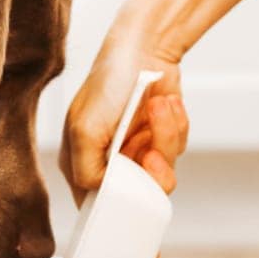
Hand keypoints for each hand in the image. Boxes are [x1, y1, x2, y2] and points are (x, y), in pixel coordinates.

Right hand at [59, 23, 188, 203]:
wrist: (144, 48)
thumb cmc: (108, 82)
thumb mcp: (85, 130)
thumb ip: (87, 172)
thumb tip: (107, 193)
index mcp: (81, 164)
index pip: (100, 207)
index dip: (121, 208)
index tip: (137, 206)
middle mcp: (110, 162)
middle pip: (140, 193)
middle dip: (151, 165)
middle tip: (149, 147)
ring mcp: (137, 152)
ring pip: (164, 172)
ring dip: (164, 136)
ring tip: (157, 108)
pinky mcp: (160, 139)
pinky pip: (177, 150)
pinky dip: (175, 126)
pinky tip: (164, 105)